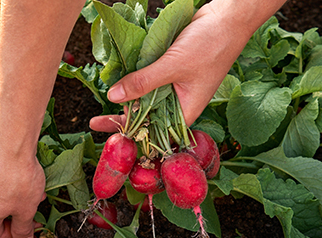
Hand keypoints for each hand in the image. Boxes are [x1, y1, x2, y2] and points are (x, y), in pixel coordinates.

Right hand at [0, 136, 45, 237]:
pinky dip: (10, 185)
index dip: (13, 235)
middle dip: (17, 214)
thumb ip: (23, 229)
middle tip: (33, 210)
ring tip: (34, 192)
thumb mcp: (26, 210)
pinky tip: (25, 178)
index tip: (28, 229)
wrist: (11, 144)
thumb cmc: (18, 178)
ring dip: (16, 199)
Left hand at [90, 0, 285, 132]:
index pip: (154, 132)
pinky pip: (148, 80)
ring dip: (127, 99)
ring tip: (102, 104)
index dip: (131, 136)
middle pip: (147, 118)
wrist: (227, 17)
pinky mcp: (169, 71)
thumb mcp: (172, 66)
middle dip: (123, 119)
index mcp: (186, 112)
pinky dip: (134, 80)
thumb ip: (142, 82)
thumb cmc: (211, 44)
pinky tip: (117, 81)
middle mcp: (179, 103)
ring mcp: (174, 87)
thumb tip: (113, 97)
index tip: (108, 136)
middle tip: (94, 121)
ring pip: (145, 99)